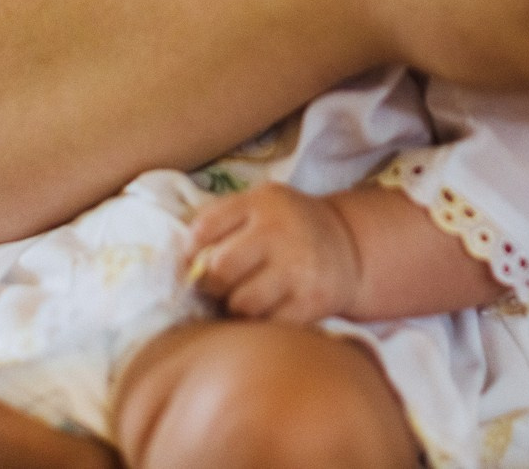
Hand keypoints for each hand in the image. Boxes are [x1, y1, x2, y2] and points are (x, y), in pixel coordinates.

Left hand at [186, 183, 358, 324]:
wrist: (349, 245)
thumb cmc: (288, 227)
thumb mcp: (260, 205)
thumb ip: (221, 220)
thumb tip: (180, 257)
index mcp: (262, 202)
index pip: (204, 229)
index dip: (190, 252)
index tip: (195, 262)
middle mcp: (280, 231)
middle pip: (219, 269)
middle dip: (212, 284)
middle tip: (220, 286)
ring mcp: (299, 268)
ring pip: (241, 303)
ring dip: (236, 308)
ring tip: (244, 299)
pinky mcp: (312, 301)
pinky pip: (268, 324)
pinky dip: (261, 323)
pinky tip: (267, 310)